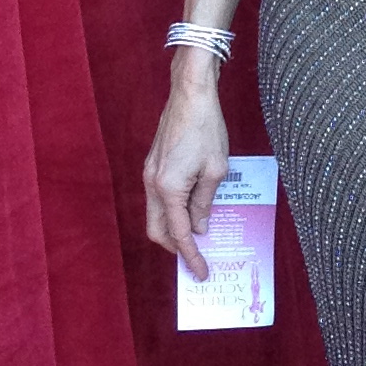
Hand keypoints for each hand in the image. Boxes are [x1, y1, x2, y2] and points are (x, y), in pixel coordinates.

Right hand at [144, 66, 229, 281]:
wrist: (190, 93)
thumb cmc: (206, 128)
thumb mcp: (216, 170)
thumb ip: (204, 202)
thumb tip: (199, 227)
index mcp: (168, 188)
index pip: (179, 233)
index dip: (191, 256)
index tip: (202, 272)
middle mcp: (152, 183)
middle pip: (158, 230)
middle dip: (176, 248)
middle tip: (198, 258)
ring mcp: (150, 173)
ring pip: (156, 215)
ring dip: (174, 229)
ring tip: (199, 236)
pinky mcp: (153, 164)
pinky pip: (160, 198)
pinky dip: (173, 211)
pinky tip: (193, 210)